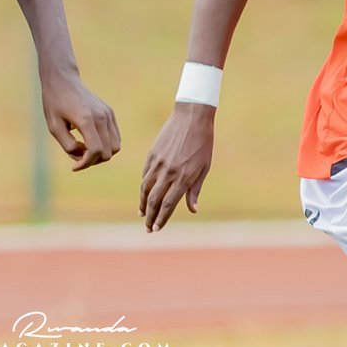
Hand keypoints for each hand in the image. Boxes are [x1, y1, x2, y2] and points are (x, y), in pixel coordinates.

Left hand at [41, 72, 120, 170]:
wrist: (63, 80)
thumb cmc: (55, 103)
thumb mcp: (54, 127)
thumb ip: (68, 146)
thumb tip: (82, 156)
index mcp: (86, 120)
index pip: (96, 151)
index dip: (86, 163)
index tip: (74, 167)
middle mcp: (101, 117)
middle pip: (108, 152)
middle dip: (93, 160)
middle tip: (76, 155)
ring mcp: (108, 114)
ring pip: (115, 147)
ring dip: (101, 154)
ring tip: (84, 149)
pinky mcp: (109, 113)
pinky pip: (115, 137)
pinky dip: (105, 145)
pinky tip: (90, 141)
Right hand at [138, 102, 214, 231]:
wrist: (191, 117)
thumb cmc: (203, 143)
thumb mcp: (204, 167)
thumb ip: (195, 189)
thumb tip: (192, 209)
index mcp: (183, 177)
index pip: (168, 204)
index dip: (161, 218)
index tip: (157, 228)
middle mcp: (168, 172)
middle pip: (154, 200)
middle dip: (150, 216)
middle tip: (148, 228)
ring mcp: (158, 163)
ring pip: (145, 188)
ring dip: (143, 204)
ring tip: (143, 214)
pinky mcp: (152, 154)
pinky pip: (145, 174)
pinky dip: (144, 186)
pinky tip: (145, 193)